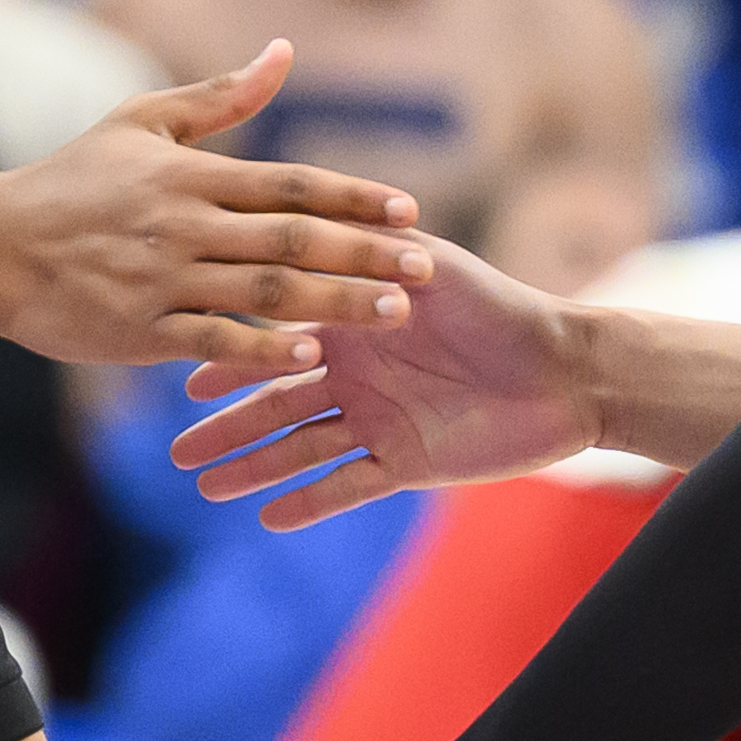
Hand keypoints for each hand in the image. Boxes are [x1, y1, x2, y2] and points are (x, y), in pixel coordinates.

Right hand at [0, 41, 427, 377]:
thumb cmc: (68, 181)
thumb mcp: (140, 122)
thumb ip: (219, 96)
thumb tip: (285, 50)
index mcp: (189, 175)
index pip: (291, 182)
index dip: (355, 196)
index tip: (409, 210)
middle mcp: (184, 224)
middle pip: (294, 237)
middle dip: (367, 252)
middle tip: (427, 266)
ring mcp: (162, 279)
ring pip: (266, 290)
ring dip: (336, 301)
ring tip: (393, 310)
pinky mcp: (139, 330)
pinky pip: (212, 342)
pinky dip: (263, 348)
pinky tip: (311, 356)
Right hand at [169, 234, 597, 526]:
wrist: (565, 367)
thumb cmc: (498, 304)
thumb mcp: (429, 266)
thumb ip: (367, 254)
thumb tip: (306, 224)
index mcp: (352, 328)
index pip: (274, 344)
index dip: (228, 361)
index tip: (180, 379)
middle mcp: (355, 376)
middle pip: (275, 405)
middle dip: (225, 428)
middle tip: (174, 453)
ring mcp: (377, 421)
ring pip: (301, 449)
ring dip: (254, 469)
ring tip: (205, 489)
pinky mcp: (407, 463)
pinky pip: (348, 486)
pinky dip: (309, 502)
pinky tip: (266, 517)